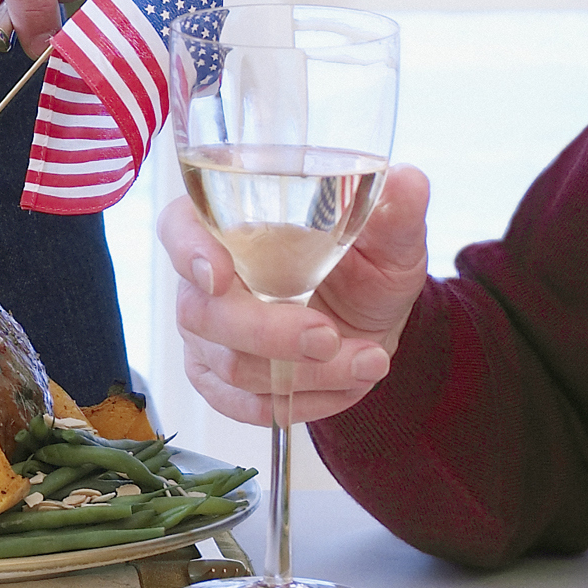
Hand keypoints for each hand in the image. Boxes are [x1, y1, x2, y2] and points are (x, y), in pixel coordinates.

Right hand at [156, 164, 429, 431]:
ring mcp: (208, 334)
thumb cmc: (369, 267)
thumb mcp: (392, 236)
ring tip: (367, 360)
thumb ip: (397, 209)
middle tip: (329, 336)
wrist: (373, 323)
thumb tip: (407, 181)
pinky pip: (244, 406)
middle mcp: (206, 277)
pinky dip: (300, 403)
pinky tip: (343, 388)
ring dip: (305, 373)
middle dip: (270, 333)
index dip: (189, 250)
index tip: (221, 275)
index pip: (179, 225)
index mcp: (232, 222)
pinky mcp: (221, 380)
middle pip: (203, 312)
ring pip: (231, 365)